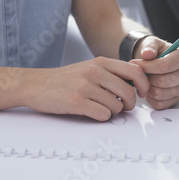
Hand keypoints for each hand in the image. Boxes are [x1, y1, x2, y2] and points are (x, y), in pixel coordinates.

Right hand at [21, 57, 150, 121]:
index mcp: (100, 62)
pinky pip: (103, 115)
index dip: (144, 85)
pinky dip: (101, 117)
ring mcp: (85, 87)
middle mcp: (94, 72)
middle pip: (129, 92)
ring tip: (102, 108)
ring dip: (113, 112)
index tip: (142, 93)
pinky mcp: (76, 102)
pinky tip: (92, 112)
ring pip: (117, 106)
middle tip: (123, 107)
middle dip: (129, 104)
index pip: (135, 72)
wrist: (34, 84)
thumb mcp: (89, 67)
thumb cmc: (64, 79)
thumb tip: (136, 80)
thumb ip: (110, 72)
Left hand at [132, 38, 178, 108]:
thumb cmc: (155, 51)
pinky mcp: (177, 98)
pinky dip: (150, 97)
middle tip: (139, 73)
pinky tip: (149, 87)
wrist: (155, 62)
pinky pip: (160, 103)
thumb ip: (149, 46)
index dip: (148, 66)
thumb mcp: (151, 43)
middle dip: (147, 77)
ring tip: (144, 80)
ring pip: (160, 93)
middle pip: (163, 81)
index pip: (167, 65)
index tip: (135, 63)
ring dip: (147, 88)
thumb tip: (147, 53)